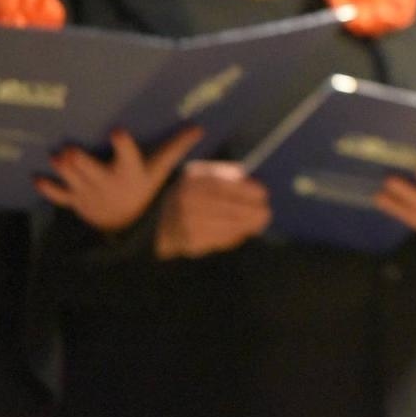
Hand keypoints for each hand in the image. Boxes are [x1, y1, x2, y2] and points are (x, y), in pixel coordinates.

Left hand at [36, 126, 202, 231]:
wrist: (127, 224)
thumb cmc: (143, 189)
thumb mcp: (160, 170)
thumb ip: (175, 148)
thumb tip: (198, 127)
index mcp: (130, 171)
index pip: (128, 156)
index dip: (122, 144)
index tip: (117, 131)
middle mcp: (108, 183)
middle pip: (91, 169)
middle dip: (80, 160)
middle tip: (71, 149)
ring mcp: (89, 194)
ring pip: (73, 179)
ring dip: (63, 169)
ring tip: (57, 156)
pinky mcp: (75, 201)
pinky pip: (59, 196)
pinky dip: (49, 189)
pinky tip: (38, 178)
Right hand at [154, 161, 270, 259]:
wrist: (150, 223)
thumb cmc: (180, 195)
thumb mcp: (195, 174)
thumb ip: (221, 173)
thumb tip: (247, 179)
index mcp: (194, 183)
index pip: (232, 188)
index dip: (251, 192)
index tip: (264, 194)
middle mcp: (193, 204)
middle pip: (236, 210)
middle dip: (255, 212)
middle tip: (266, 213)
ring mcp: (192, 225)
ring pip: (232, 227)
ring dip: (248, 226)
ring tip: (257, 223)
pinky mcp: (193, 243)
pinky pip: (222, 240)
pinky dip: (234, 237)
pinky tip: (240, 232)